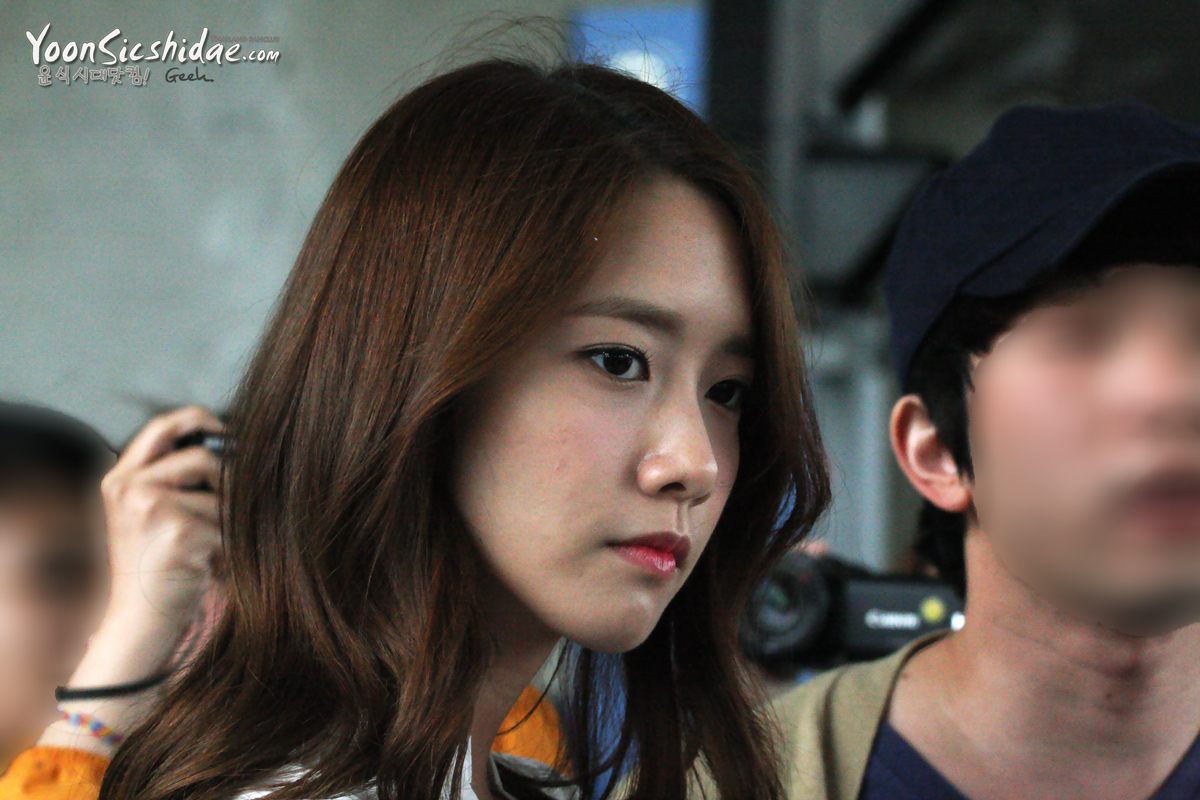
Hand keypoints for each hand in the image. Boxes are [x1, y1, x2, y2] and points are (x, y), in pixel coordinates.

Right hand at [38, 406, 225, 756]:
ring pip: (222, 495)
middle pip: (202, 457)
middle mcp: (130, 488)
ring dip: (226, 521)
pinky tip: (207, 563)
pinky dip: (228, 544)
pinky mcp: (181, 531)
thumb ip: (173, 479)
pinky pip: (228, 524)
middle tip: (223, 510)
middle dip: (225, 482)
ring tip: (206, 546)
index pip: (161, 427)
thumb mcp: (149, 514)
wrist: (140, 620)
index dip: (197, 419)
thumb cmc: (155, 567)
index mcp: (119, 479)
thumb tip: (230, 446)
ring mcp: (152, 509)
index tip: (222, 430)